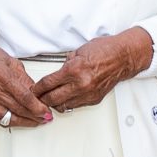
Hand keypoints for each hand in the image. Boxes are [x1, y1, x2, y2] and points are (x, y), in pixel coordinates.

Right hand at [0, 42, 50, 127]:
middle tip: (45, 117)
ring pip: (9, 118)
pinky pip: (0, 120)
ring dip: (26, 121)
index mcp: (1, 76)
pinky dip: (13, 122)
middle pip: (18, 109)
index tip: (46, 111)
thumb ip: (26, 80)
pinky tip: (22, 120)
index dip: (37, 107)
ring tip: (37, 121)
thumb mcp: (13, 63)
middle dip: (35, 115)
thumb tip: (38, 94)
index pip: (23, 97)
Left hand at [33, 28, 152, 112]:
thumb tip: (58, 72)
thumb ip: (66, 63)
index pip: (48, 83)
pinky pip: (76, 105)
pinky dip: (69, 102)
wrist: (123, 57)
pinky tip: (66, 98)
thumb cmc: (105, 50)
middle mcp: (80, 84)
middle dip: (42, 99)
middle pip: (52, 99)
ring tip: (51, 99)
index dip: (37, 88)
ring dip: (55, 103)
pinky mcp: (94, 99)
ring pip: (64, 105)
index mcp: (74, 70)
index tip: (33, 90)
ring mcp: (88, 93)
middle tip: (37, 97)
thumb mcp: (79, 51)